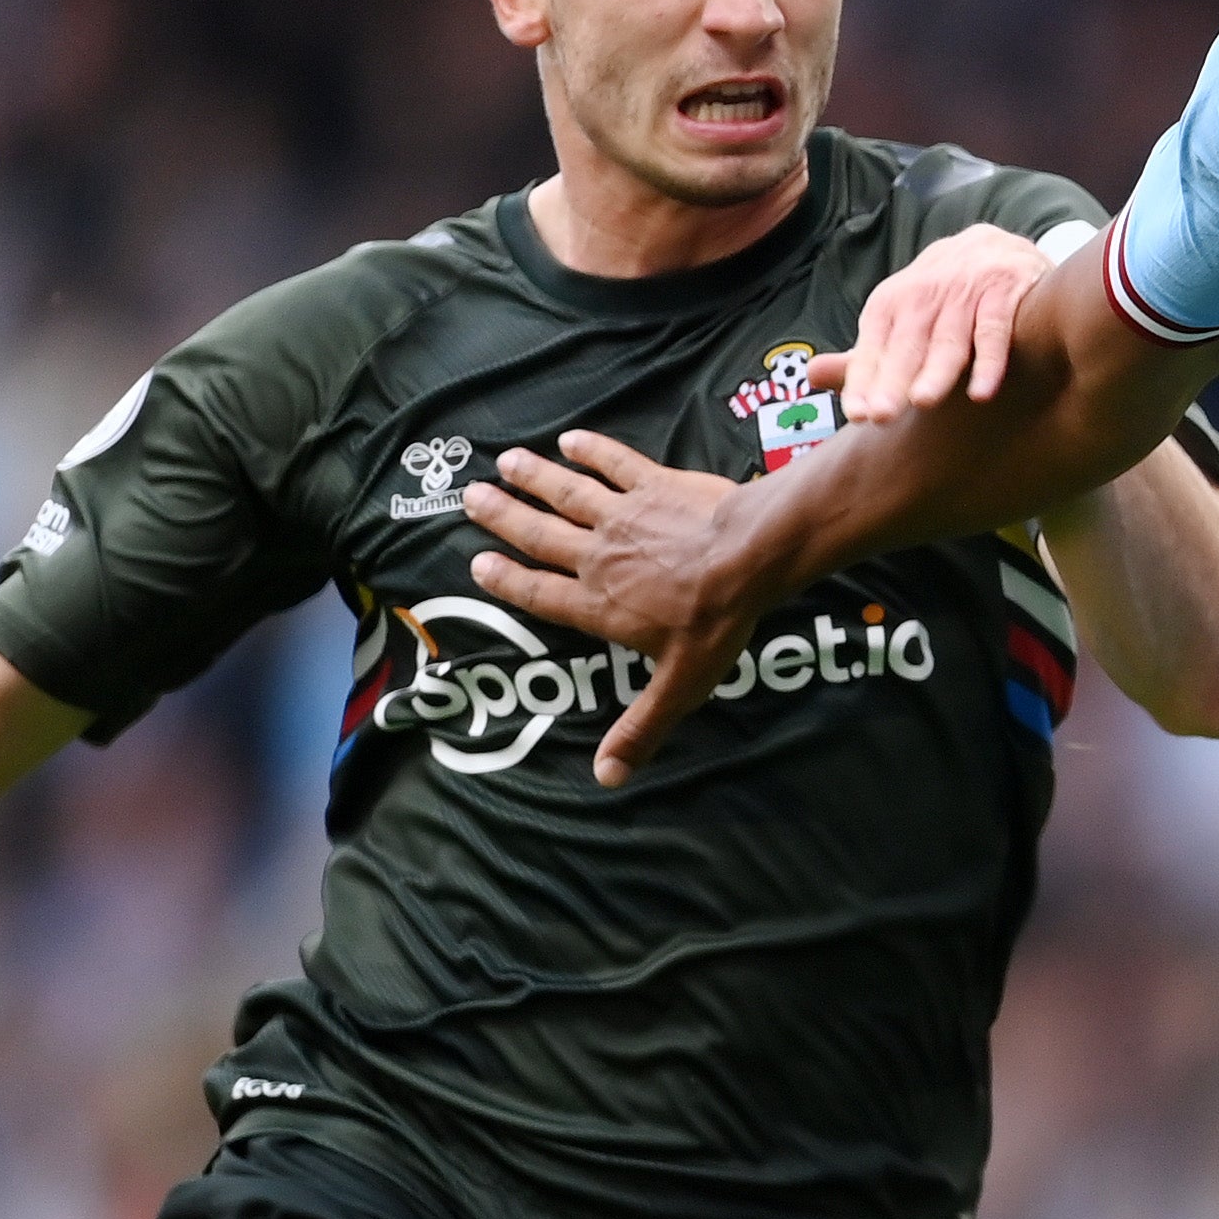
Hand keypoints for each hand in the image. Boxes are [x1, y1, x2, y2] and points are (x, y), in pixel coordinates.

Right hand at [468, 427, 796, 784]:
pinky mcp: (652, 485)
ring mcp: (623, 515)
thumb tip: (608, 779)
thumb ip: (640, 728)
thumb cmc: (714, 625)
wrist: (749, 557)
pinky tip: (571, 440)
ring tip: (504, 462)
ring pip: (567, 492)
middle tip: (470, 497)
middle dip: (503, 516)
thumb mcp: (678, 687)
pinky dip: (592, 451)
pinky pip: (615, 464)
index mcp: (597, 603)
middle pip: (539, 534)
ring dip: (534, 476)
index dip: (507, 580)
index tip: (477, 564)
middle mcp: (598, 556)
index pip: (540, 593)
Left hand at [817, 220, 1060, 424]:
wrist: (998, 247)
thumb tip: (810, 376)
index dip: (864, 379)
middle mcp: (923, 294)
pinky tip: (982, 392)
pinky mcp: (1002, 291)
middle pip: (907, 345)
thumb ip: (864, 357)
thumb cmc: (941, 298)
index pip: (873, 346)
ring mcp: (964, 292)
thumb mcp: (900, 320)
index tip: (857, 414)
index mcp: (892, 302)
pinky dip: (989, 362)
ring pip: (949, 339)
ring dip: (936, 371)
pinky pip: (993, 331)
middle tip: (881, 415)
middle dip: (893, 380)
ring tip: (923, 402)